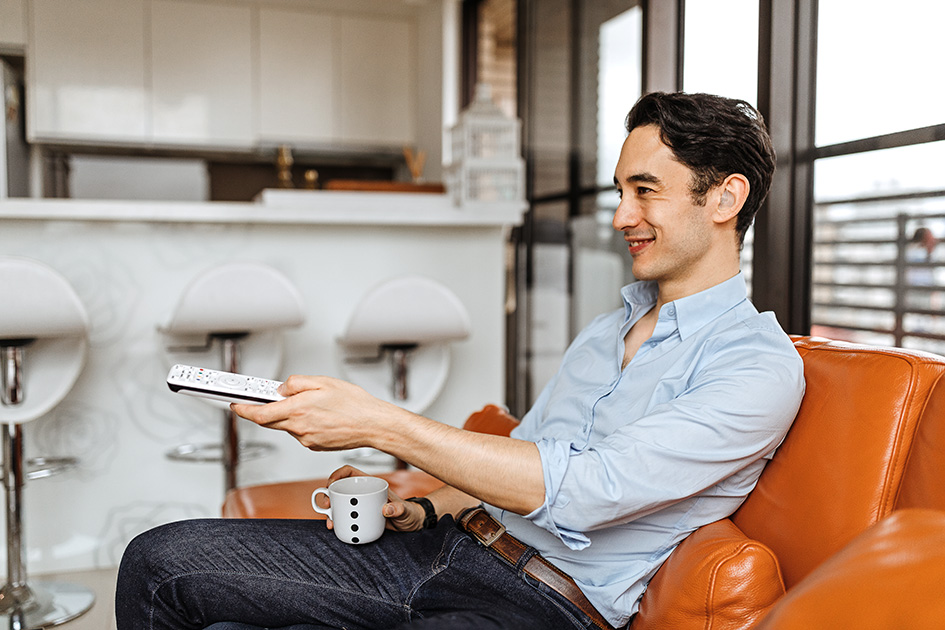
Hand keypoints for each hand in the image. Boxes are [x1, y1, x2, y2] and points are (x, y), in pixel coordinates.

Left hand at [230, 375, 410, 451]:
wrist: (372, 424)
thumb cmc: (353, 404)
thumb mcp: (322, 381)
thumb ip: (296, 383)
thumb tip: (282, 388)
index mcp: (297, 410)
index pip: (259, 413)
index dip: (243, 410)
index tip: (235, 405)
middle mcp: (298, 428)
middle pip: (270, 421)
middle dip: (265, 411)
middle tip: (267, 400)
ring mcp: (306, 439)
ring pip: (287, 426)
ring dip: (290, 415)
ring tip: (313, 404)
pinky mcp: (314, 445)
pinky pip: (301, 432)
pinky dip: (304, 423)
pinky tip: (321, 416)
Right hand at [322, 465, 427, 532]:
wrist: (411, 525)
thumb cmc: (409, 513)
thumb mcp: (405, 511)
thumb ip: (398, 509)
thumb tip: (386, 509)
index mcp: (372, 484)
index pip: (349, 472)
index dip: (337, 474)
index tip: (330, 484)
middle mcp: (363, 493)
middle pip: (339, 488)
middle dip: (328, 495)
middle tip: (327, 506)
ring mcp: (360, 505)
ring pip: (339, 504)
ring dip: (330, 511)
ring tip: (330, 522)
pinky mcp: (359, 516)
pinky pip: (344, 516)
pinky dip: (337, 521)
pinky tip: (335, 527)